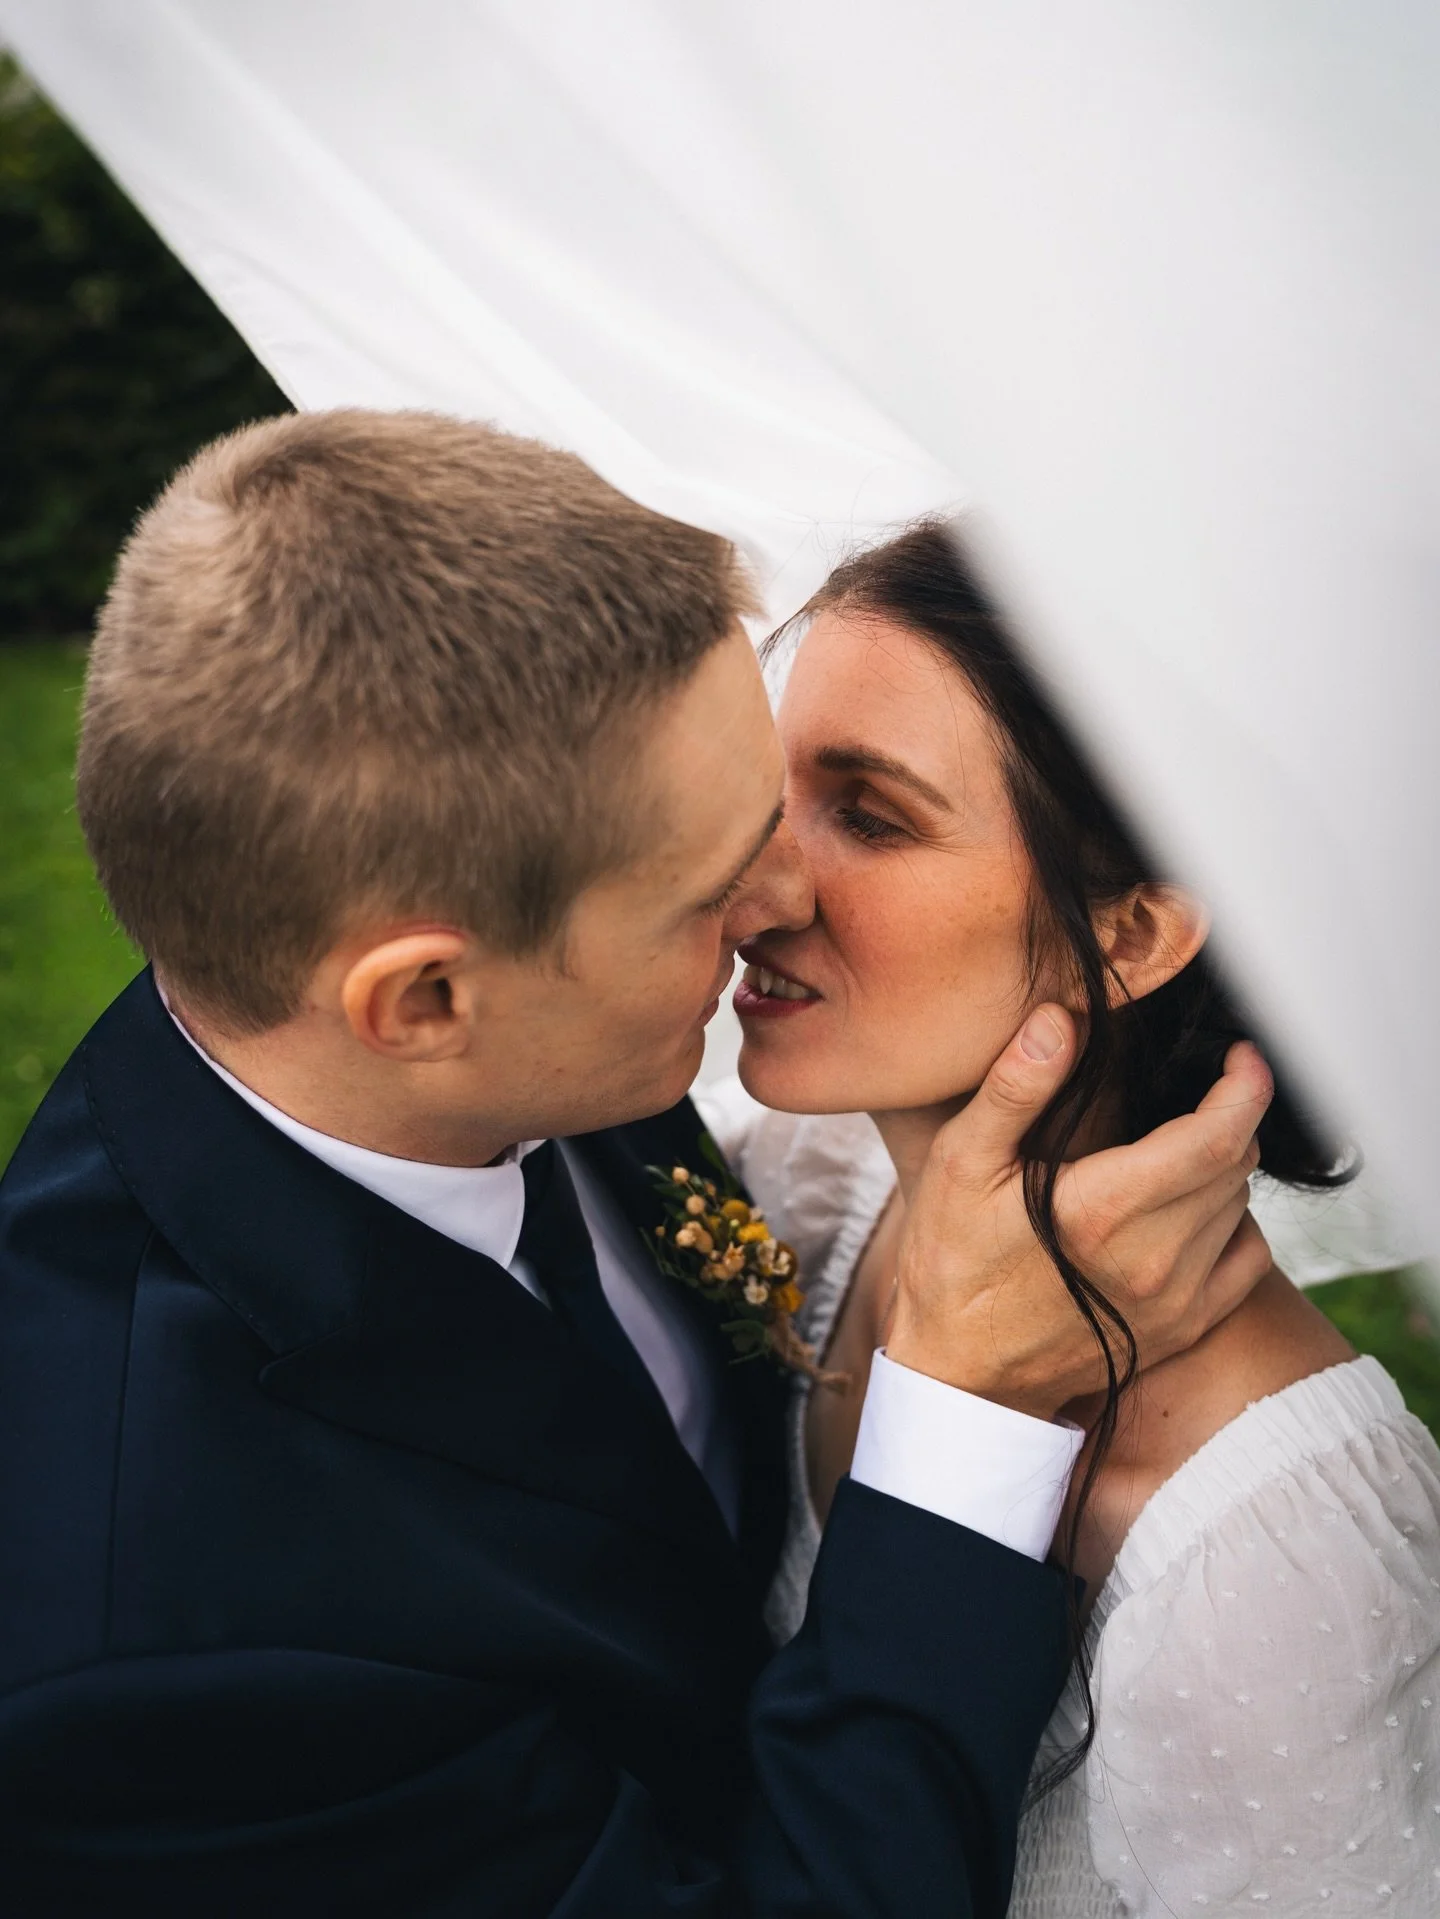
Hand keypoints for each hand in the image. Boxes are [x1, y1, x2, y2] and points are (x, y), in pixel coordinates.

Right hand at [888, 1005, 1274, 1420]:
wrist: (961, 1375)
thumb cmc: (953, 1265)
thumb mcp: (962, 1164)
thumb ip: (1017, 1088)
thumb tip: (1062, 1020)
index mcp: (1104, 1209)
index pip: (1218, 1134)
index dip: (1244, 1085)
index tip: (1239, 1055)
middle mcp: (1155, 1258)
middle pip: (1237, 1163)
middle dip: (1227, 1116)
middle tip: (1192, 1093)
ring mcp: (1176, 1300)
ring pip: (1241, 1205)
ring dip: (1222, 1167)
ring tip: (1174, 1150)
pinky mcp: (1184, 1328)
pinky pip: (1249, 1259)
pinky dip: (1233, 1222)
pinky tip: (1189, 1210)